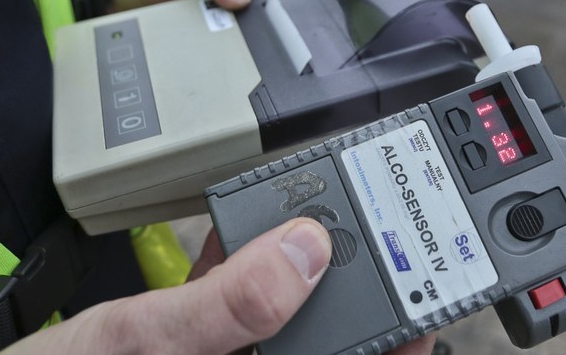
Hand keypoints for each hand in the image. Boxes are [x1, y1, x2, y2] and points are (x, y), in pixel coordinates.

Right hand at [0, 219, 436, 354]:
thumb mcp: (136, 344)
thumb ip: (224, 309)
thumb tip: (304, 256)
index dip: (397, 341)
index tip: (429, 301)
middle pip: (321, 343)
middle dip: (355, 297)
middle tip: (386, 241)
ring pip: (283, 328)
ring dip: (303, 278)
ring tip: (330, 222)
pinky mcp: (184, 344)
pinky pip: (233, 316)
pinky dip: (242, 274)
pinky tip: (248, 232)